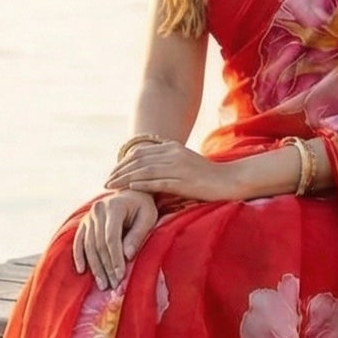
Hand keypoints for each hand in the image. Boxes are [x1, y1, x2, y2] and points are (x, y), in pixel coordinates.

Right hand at [72, 189, 157, 289]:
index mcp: (114, 207)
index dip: (115, 259)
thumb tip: (127, 256)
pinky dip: (79, 256)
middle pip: (99, 245)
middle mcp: (97, 210)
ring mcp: (89, 217)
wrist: (130, 193)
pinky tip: (82, 271)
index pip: (111, 238)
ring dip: (95, 267)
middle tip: (113, 286)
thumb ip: (138, 234)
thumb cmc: (143, 206)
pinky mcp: (84, 223)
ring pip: (89, 246)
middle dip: (106, 267)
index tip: (120, 276)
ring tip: (103, 285)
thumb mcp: (148, 217)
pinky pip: (79, 242)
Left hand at [106, 140, 234, 202]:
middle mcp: (173, 154)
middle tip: (106, 182)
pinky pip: (157, 182)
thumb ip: (169, 161)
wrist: (231, 180)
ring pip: (144, 170)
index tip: (112, 173)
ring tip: (111, 187)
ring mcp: (178, 167)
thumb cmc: (209, 176)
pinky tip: (129, 190)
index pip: (140, 152)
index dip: (123, 162)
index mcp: (173, 147)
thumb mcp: (187, 162)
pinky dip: (141, 185)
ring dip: (125, 179)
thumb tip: (151, 167)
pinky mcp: (184, 181)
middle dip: (119, 171)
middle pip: (138, 160)